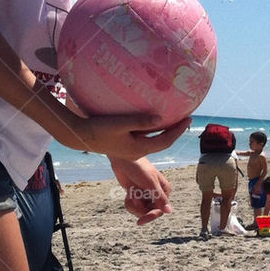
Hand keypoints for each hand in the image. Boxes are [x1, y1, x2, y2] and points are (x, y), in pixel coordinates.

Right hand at [73, 113, 189, 162]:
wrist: (80, 136)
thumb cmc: (99, 128)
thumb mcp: (120, 123)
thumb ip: (140, 121)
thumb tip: (161, 118)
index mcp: (138, 148)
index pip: (165, 140)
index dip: (178, 130)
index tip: (189, 118)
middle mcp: (137, 152)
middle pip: (163, 143)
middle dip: (176, 132)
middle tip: (186, 119)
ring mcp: (131, 151)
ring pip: (155, 143)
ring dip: (166, 132)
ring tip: (175, 120)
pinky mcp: (126, 146)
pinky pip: (147, 140)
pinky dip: (155, 132)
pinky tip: (155, 122)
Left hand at [109, 156, 172, 224]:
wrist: (123, 159)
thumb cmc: (139, 167)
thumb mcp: (150, 183)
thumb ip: (159, 198)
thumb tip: (169, 211)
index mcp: (164, 190)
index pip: (160, 210)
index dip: (150, 216)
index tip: (140, 221)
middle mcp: (157, 194)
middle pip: (149, 213)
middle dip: (139, 208)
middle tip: (133, 198)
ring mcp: (146, 195)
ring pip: (140, 211)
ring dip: (133, 204)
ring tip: (130, 193)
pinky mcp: (136, 195)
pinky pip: (133, 207)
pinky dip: (129, 202)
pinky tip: (128, 192)